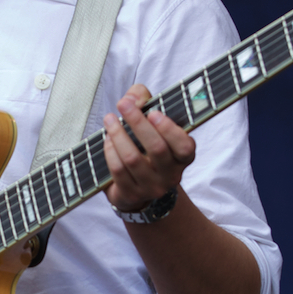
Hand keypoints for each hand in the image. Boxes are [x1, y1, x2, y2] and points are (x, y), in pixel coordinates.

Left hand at [102, 84, 194, 213]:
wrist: (135, 186)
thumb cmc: (144, 144)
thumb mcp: (149, 118)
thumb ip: (143, 99)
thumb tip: (132, 99)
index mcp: (182, 157)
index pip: (185, 147)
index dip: (170, 130)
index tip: (153, 113)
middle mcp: (171, 175)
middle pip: (156, 148)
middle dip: (137, 123)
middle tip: (123, 104)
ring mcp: (151, 187)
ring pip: (133, 159)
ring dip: (118, 135)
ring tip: (109, 119)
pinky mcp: (132, 194)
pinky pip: (118, 170)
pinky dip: (110, 151)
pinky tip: (107, 139)